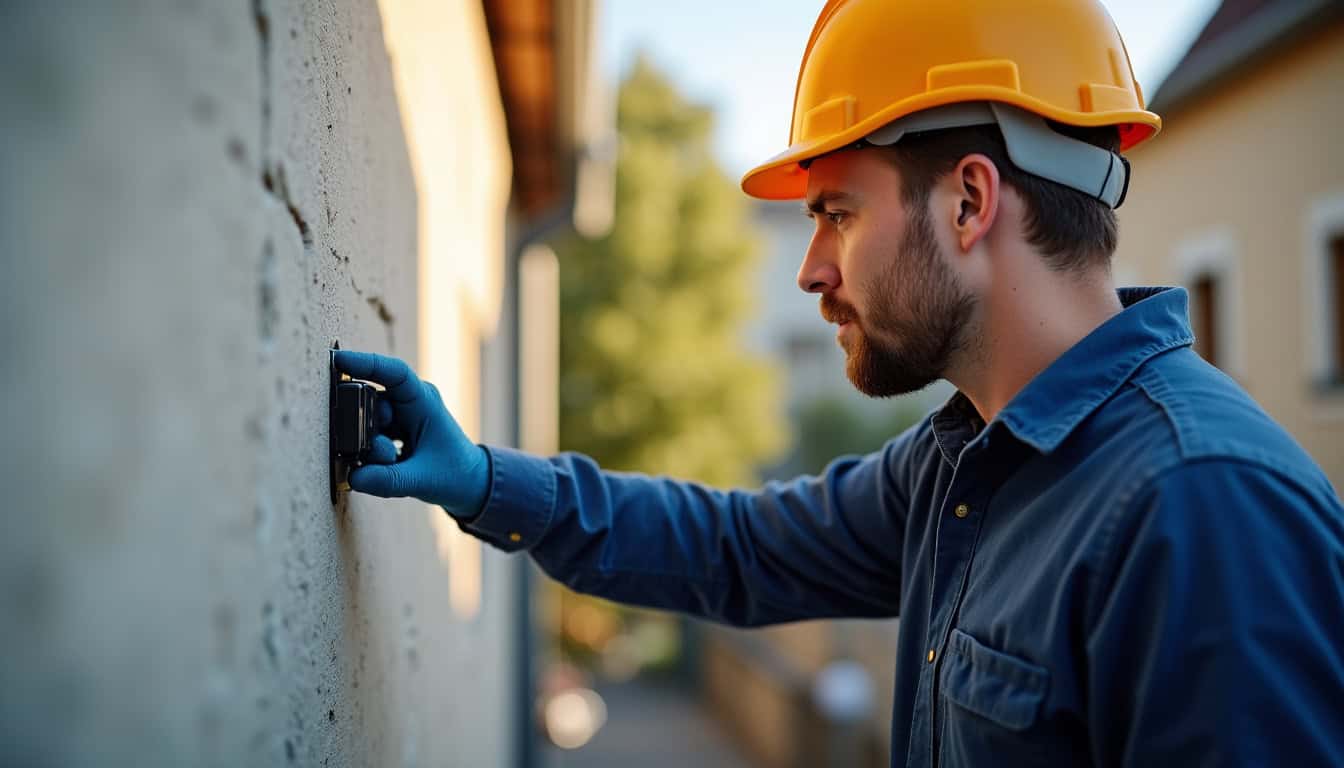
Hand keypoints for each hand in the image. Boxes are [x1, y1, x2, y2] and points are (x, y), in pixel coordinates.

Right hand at [332, 350, 489, 517]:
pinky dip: (370, 452)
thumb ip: (389, 480)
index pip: (395, 373)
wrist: (467, 483)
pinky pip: (368, 435)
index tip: (339, 361)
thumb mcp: (423, 479)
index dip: (367, 363)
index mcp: (424, 401)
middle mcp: (409, 402)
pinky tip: (386, 465)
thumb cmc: (454, 473)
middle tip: (385, 453)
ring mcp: (398, 415)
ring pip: (367, 420)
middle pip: (371, 400)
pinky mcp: (389, 430)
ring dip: (371, 444)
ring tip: (392, 461)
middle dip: (367, 427)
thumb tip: (354, 477)